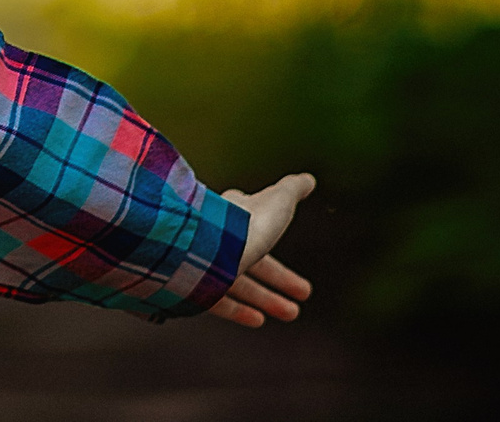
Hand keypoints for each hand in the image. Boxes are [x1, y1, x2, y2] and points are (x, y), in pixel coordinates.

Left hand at [208, 172, 314, 327]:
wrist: (205, 245)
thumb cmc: (243, 222)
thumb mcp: (277, 201)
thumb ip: (292, 190)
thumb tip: (307, 178)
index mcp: (235, 219)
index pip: (261, 234)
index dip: (280, 254)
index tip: (299, 277)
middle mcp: (218, 240)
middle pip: (252, 263)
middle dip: (279, 281)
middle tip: (302, 297)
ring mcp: (204, 264)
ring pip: (237, 284)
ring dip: (265, 299)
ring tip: (291, 313)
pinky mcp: (192, 286)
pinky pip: (215, 300)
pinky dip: (237, 310)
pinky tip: (258, 320)